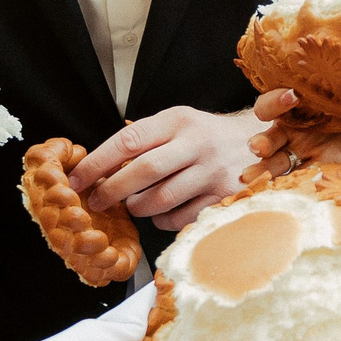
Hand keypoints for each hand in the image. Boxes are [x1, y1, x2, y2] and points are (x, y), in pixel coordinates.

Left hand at [73, 105, 268, 230]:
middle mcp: (196, 143)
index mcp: (178, 120)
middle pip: (143, 170)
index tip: (77, 179)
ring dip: (138, 207)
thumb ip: (144, 139)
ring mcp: (212, 172)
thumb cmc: (207, 137)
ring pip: (161, 199)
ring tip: (134, 204)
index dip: (97, 162)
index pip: (129, 140)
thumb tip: (97, 166)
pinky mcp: (224, 198)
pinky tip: (162, 212)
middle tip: (97, 201)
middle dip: (113, 190)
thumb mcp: (178, 124)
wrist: (263, 143)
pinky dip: (162, 220)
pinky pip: (180, 218)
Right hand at [242, 87, 340, 184]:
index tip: (293, 97)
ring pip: (277, 162)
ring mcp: (300, 150)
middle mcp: (289, 129)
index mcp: (289, 105)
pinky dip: (292, 184)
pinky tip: (283, 190)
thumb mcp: (340, 89)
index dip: (275, 101)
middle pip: (268, 139)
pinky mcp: (316, 166)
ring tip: (250, 179)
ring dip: (263, 170)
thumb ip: (331, 87)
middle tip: (257, 148)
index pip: (270, 103)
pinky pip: (300, 176)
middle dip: (261, 144)